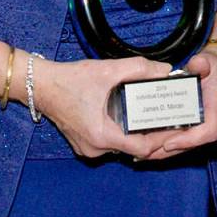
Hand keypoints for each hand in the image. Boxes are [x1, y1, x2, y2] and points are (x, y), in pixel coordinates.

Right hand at [34, 55, 172, 158]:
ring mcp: (88, 149)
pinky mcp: (84, 143)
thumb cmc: (71, 79)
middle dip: (151, 132)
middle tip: (166, 116)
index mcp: (103, 136)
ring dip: (134, 130)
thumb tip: (164, 70)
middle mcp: (96, 149)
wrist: (42, 85)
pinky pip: (109, 141)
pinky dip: (120, 131)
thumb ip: (139, 68)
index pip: (142, 149)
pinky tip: (129, 114)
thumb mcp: (107, 69)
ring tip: (151, 113)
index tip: (174, 126)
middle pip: (133, 147)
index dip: (161, 138)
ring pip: (121, 144)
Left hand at [148, 46, 216, 158]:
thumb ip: (202, 62)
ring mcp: (207, 128)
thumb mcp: (208, 61)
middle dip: (169, 150)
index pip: (208, 131)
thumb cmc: (213, 68)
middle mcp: (216, 122)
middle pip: (193, 144)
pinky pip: (184, 141)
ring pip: (187, 146)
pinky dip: (167, 145)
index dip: (189, 140)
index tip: (168, 142)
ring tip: (142, 153)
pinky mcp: (198, 129)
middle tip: (146, 152)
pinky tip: (149, 147)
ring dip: (165, 152)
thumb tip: (197, 63)